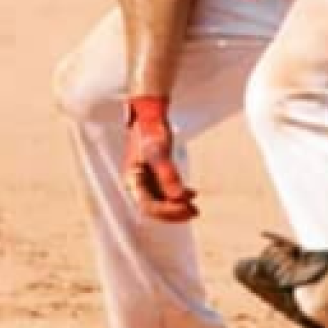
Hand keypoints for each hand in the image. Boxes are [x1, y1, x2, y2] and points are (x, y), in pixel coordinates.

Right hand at [123, 96, 197, 221]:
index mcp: (133, 180)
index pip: (149, 206)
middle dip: (174, 212)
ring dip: (178, 205)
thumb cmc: (151, 131)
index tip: (185, 207)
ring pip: (162, 200)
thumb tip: (179, 197)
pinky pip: (166, 190)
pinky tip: (192, 193)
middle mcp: (137, 183)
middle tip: (194, 212)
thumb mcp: (160, 153)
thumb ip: (168, 175)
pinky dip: (179, 193)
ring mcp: (145, 179)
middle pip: (155, 207)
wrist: (150, 114)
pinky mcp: (153, 173)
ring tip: (195, 208)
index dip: (167, 211)